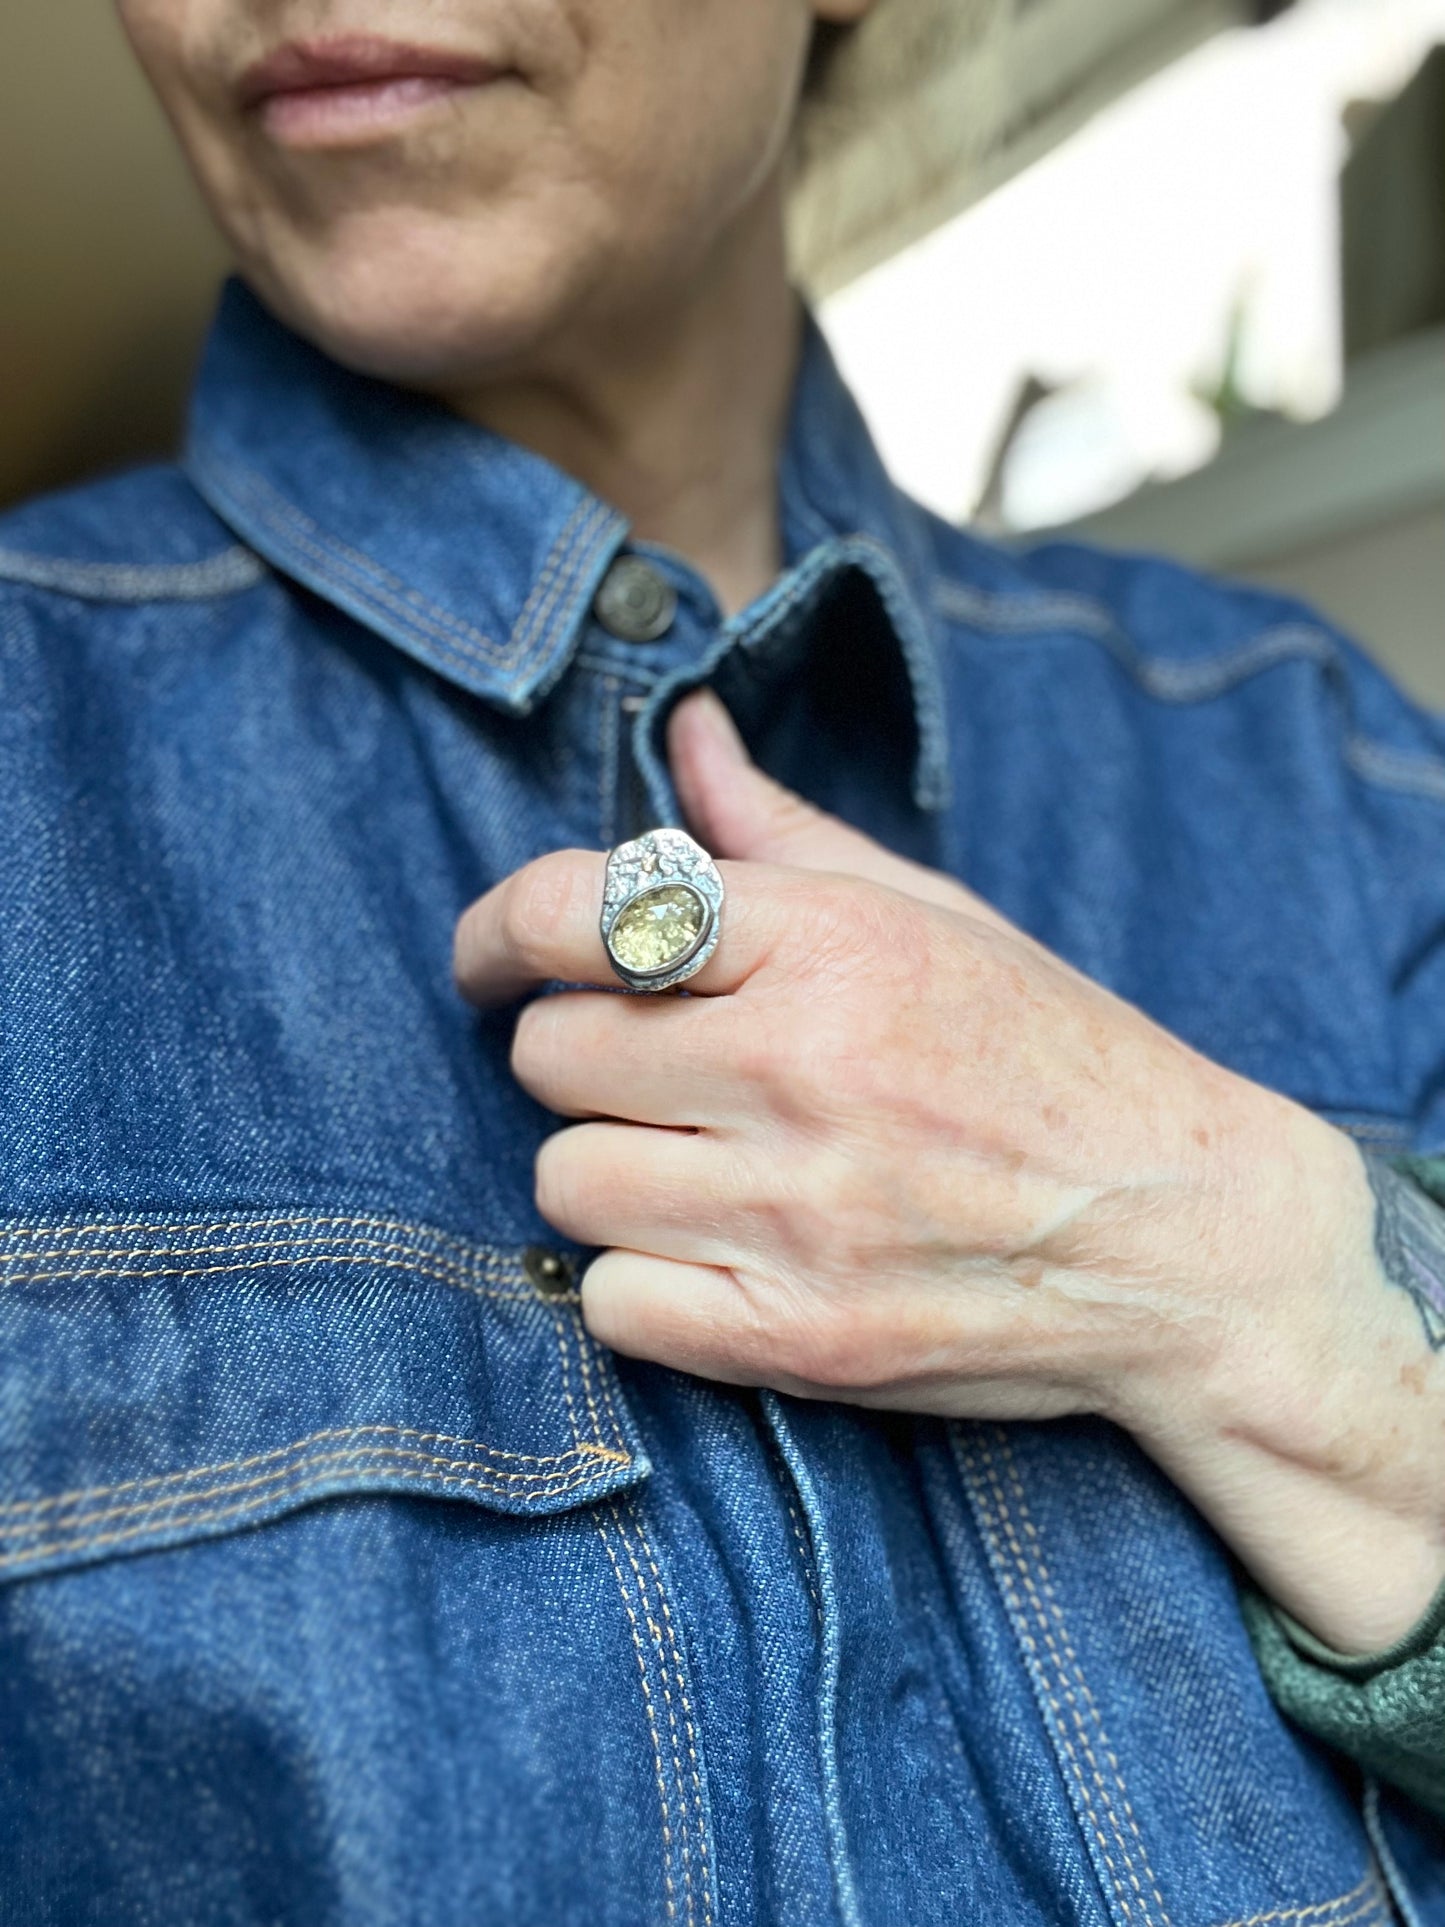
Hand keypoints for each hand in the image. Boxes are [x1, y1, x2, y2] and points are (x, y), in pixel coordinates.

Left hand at [454, 687, 1444, 1651]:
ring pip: (566, 1182)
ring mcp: (801, 1213)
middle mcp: (805, 1068)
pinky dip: (642, 1284)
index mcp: (835, 940)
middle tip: (655, 1074)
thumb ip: (783, 829)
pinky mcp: (801, 1338)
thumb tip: (685, 731)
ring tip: (697, 1168)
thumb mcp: (932, 914)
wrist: (1184, 1239)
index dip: (496, 931)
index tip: (486, 960)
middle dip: (584, 1057)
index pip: (576, 910)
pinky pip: (613, 1304)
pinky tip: (716, 1255)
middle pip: (552, 1054)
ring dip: (610, 1171)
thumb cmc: (1052, 1059)